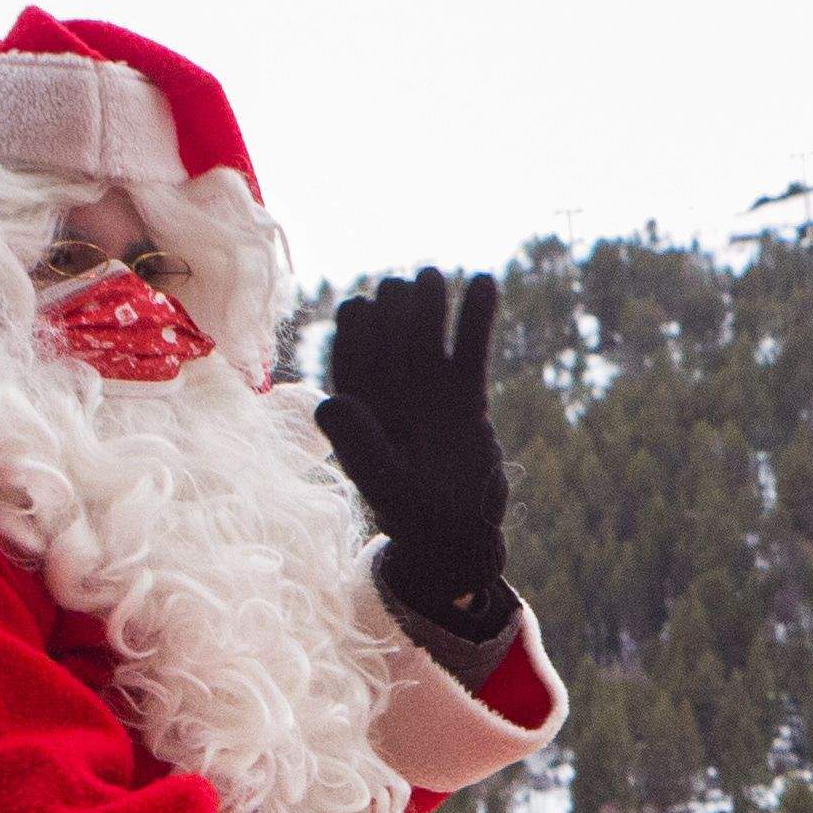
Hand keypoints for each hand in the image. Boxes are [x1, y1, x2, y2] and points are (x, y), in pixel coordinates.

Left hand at [318, 269, 514, 642]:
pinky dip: (476, 317)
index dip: (353, 328)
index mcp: (357, 410)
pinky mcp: (464, 394)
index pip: (350, 355)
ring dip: (430, 304)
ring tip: (435, 276)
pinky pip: (470, 349)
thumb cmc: (413, 517)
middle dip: (394, 309)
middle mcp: (388, 392)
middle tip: (406, 287)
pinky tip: (484, 282)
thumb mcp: (382, 485)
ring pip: (427, 335)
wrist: (457, 536)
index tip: (363, 307)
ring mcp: (427, 390)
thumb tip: (328, 400)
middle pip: (387, 336)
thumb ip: (358, 445)